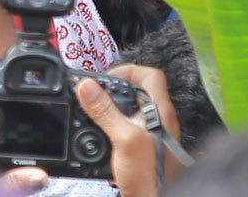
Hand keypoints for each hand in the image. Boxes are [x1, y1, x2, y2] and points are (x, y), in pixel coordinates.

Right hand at [76, 64, 182, 196]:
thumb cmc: (150, 177)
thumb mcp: (123, 139)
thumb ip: (105, 111)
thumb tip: (87, 86)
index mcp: (160, 111)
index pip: (150, 75)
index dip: (127, 71)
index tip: (106, 80)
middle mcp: (159, 120)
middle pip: (135, 91)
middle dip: (112, 91)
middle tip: (94, 97)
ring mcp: (151, 134)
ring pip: (128, 109)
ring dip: (109, 110)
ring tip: (94, 115)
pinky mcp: (142, 148)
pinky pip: (125, 127)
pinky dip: (110, 127)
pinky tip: (100, 137)